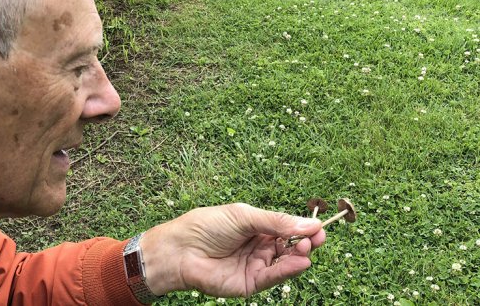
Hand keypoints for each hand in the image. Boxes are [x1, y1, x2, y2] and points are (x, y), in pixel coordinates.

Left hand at [140, 203, 325, 297]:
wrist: (180, 249)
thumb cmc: (206, 226)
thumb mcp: (244, 216)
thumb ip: (276, 221)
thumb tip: (311, 223)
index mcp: (256, 227)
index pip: (287, 228)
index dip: (304, 228)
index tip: (320, 227)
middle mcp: (258, 247)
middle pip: (290, 246)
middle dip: (306, 242)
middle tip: (317, 238)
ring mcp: (255, 266)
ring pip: (285, 263)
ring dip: (299, 256)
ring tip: (307, 248)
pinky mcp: (250, 283)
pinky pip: (273, 277)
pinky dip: (288, 271)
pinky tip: (300, 262)